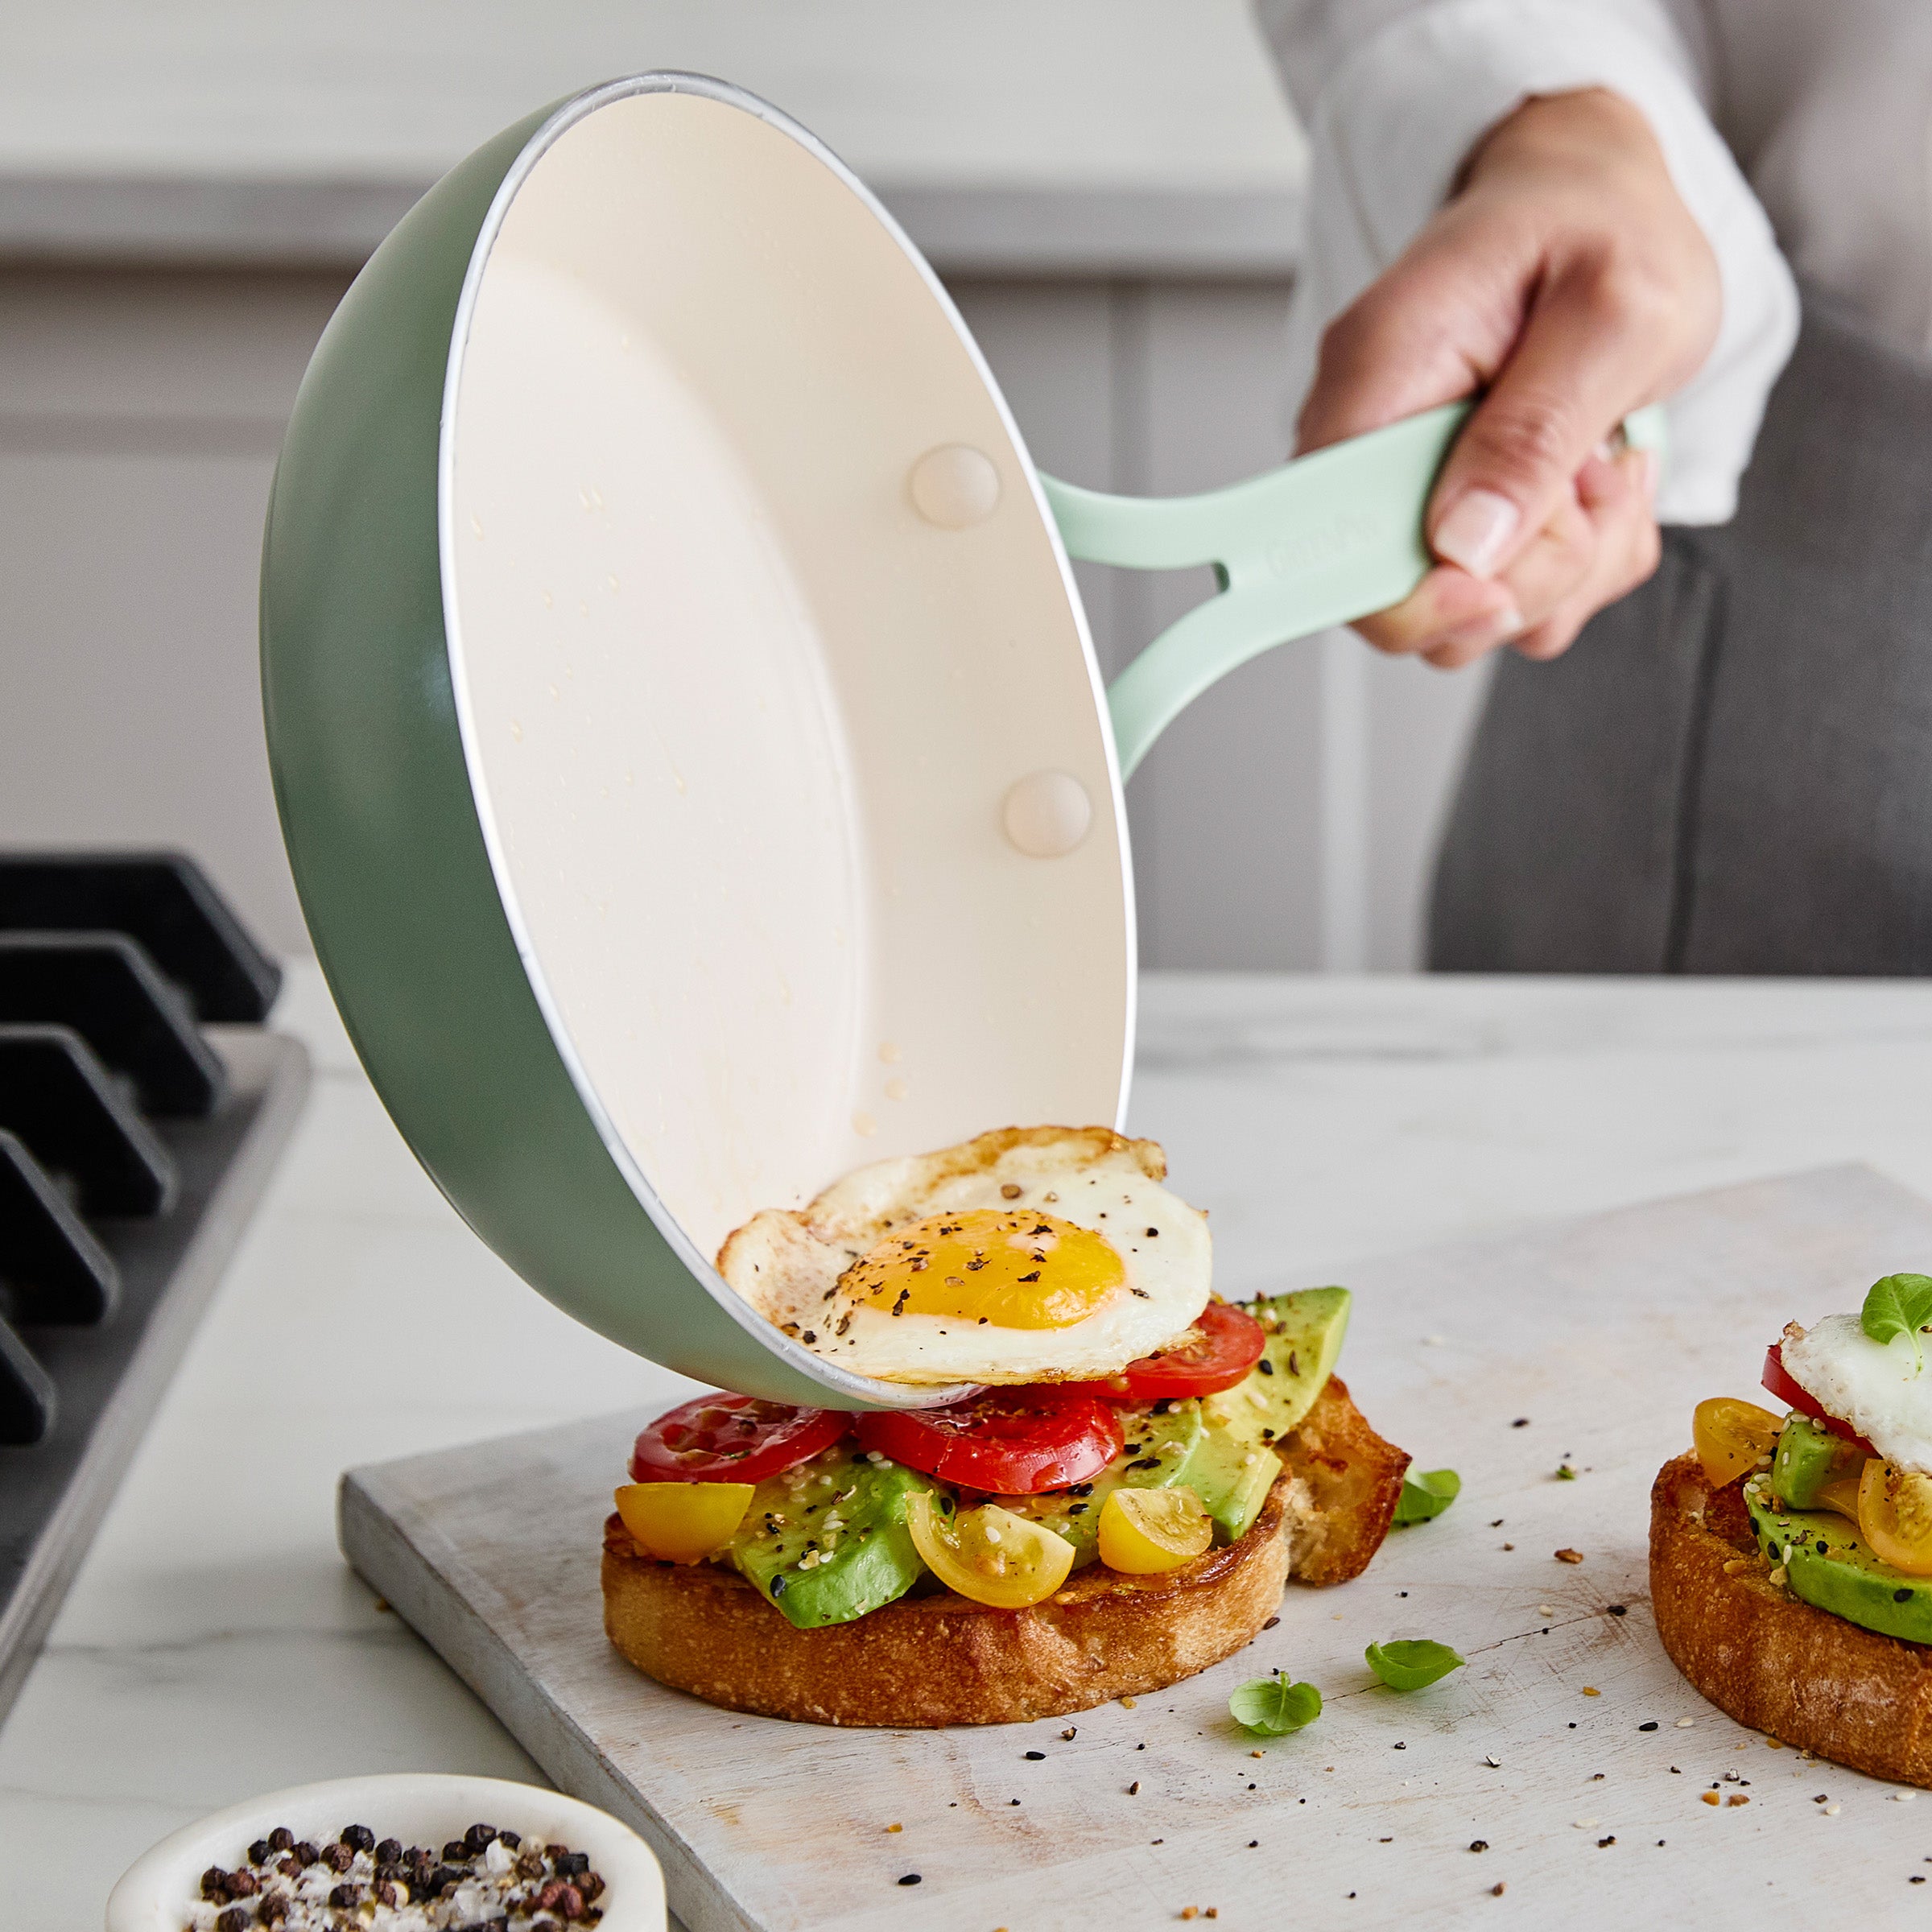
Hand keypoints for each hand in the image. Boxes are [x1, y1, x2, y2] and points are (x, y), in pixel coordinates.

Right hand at [1297, 87, 1719, 667]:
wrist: (1608, 200)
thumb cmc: (1605, 230)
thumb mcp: (1616, 315)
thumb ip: (1538, 431)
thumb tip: (1465, 545)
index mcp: (1377, 378)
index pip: (1323, 544)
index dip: (1409, 596)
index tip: (1496, 577)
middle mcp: (1373, 441)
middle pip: (1405, 601)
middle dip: (1524, 576)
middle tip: (1591, 484)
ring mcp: (1412, 485)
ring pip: (1470, 613)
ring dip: (1568, 566)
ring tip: (1605, 466)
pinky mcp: (1456, 515)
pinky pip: (1515, 597)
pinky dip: (1582, 561)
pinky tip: (1598, 480)